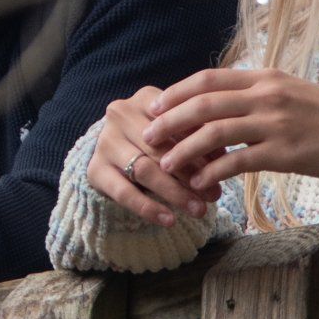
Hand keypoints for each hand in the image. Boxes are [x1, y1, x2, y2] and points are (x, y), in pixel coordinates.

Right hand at [84, 88, 214, 221]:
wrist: (115, 156)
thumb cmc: (156, 143)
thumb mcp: (176, 134)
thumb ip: (197, 139)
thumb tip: (223, 155)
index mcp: (144, 98)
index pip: (175, 121)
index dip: (200, 144)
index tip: (223, 165)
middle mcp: (120, 114)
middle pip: (161, 147)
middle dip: (191, 173)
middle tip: (215, 194)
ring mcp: (105, 142)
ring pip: (145, 169)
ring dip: (175, 193)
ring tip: (199, 210)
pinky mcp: (95, 169)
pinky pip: (123, 192)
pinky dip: (149, 208)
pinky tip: (169, 220)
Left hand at [142, 68, 318, 192]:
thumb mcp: (288, 92)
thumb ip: (254, 94)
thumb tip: (217, 102)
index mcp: (265, 77)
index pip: (208, 79)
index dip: (176, 93)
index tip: (154, 106)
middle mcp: (267, 95)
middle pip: (204, 103)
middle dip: (170, 121)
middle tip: (148, 137)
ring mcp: (276, 123)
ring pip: (215, 132)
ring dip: (184, 149)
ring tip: (165, 165)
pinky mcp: (285, 152)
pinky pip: (238, 161)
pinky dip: (213, 172)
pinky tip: (199, 184)